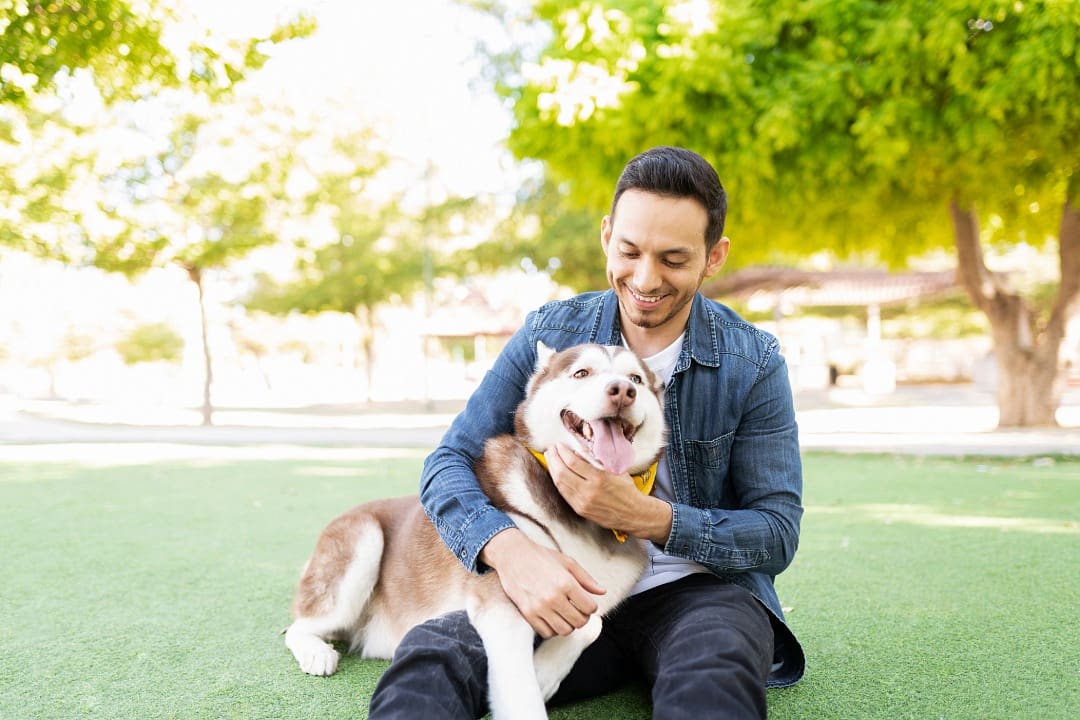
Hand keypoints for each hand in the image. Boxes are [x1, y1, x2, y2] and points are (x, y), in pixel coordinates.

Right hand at [480, 528, 604, 637]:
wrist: (512, 555)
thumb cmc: (541, 556)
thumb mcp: (567, 562)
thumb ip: (586, 579)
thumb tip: (602, 592)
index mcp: (566, 583)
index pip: (590, 608)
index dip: (591, 606)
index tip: (586, 602)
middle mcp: (553, 597)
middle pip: (579, 622)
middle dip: (582, 617)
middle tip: (577, 609)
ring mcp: (539, 607)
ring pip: (564, 630)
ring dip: (568, 624)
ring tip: (565, 614)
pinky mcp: (527, 613)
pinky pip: (547, 632)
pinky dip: (552, 628)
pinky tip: (552, 617)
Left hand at [546, 443, 672, 544]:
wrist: (632, 513)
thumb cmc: (626, 489)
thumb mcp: (615, 469)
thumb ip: (596, 460)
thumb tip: (577, 451)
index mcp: (599, 478)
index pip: (573, 462)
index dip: (562, 452)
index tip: (559, 445)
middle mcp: (589, 491)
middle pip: (562, 472)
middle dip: (554, 459)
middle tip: (551, 450)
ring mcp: (583, 502)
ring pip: (560, 484)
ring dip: (552, 469)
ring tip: (550, 459)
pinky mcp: (580, 510)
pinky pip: (564, 494)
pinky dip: (558, 482)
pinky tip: (556, 474)